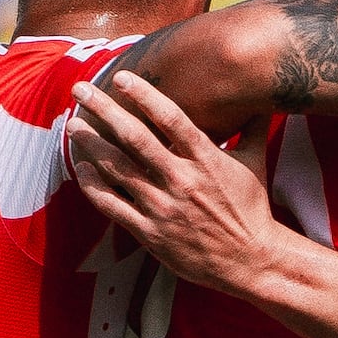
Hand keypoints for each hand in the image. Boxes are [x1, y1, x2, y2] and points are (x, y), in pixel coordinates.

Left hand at [68, 68, 280, 291]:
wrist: (250, 261)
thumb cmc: (251, 209)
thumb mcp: (256, 163)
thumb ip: (252, 127)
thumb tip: (264, 96)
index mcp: (206, 160)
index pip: (171, 119)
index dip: (144, 95)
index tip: (121, 76)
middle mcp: (182, 180)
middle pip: (135, 138)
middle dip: (104, 110)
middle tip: (81, 89)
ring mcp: (163, 208)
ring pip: (118, 169)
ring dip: (92, 144)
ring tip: (74, 124)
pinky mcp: (151, 233)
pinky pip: (114, 206)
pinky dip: (94, 187)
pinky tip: (81, 169)